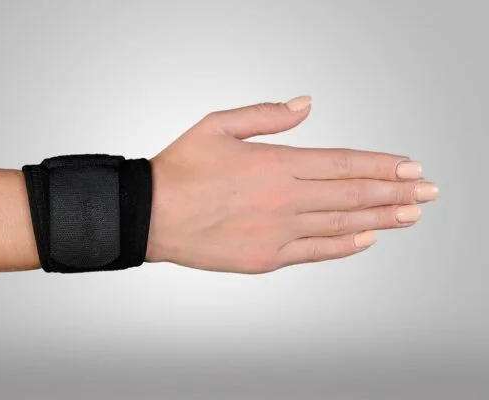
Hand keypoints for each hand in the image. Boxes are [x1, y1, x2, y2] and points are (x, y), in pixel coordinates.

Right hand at [145, 96, 437, 273]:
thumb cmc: (179, 170)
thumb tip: (306, 105)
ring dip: (382, 218)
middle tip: (430, 191)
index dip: (381, 165)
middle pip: (352, 195)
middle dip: (396, 191)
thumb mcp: (217, 126)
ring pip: (342, 225)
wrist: (148, 216)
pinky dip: (345, 246)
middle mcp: (283, 199)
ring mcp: (276, 232)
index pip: (342, 163)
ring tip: (413, 214)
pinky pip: (315, 253)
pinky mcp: (265, 258)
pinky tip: (367, 239)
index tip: (410, 166)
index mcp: (274, 164)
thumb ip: (266, 115)